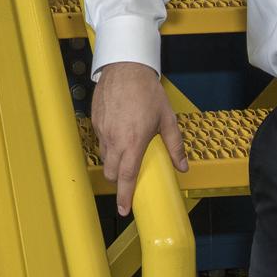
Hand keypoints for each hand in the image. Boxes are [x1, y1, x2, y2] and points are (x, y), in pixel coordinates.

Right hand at [91, 61, 188, 215]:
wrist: (125, 66)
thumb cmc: (147, 91)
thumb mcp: (167, 118)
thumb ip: (174, 145)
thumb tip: (182, 166)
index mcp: (133, 142)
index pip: (126, 177)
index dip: (124, 196)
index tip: (124, 209)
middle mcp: (114, 139)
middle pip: (111, 172)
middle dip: (118, 179)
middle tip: (128, 174)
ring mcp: (102, 130)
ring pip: (104, 156)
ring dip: (113, 160)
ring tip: (126, 148)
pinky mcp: (95, 121)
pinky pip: (100, 140)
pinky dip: (108, 142)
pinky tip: (118, 130)